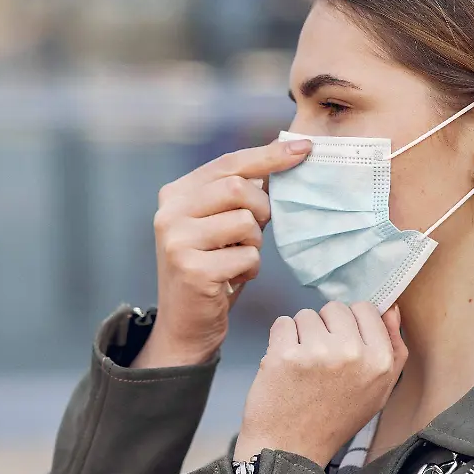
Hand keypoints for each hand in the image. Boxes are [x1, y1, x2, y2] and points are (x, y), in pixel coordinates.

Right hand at [132, 139, 312, 367]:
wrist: (186, 325)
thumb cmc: (212, 269)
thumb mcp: (221, 225)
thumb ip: (241, 195)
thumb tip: (287, 155)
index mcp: (175, 194)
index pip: (228, 163)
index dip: (269, 155)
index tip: (304, 148)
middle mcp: (169, 213)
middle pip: (237, 188)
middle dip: (261, 209)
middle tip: (256, 231)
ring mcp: (177, 241)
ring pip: (245, 222)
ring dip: (255, 244)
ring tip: (237, 259)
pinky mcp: (192, 270)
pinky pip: (247, 257)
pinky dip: (250, 269)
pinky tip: (232, 280)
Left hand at [233, 302, 408, 464]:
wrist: (290, 448)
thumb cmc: (332, 420)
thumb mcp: (378, 391)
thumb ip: (392, 349)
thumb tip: (392, 309)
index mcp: (381, 362)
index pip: (366, 309)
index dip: (349, 324)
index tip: (340, 344)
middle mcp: (354, 354)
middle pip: (335, 309)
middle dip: (324, 328)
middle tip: (320, 360)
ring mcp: (319, 352)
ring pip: (307, 315)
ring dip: (301, 335)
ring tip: (303, 367)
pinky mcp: (286, 354)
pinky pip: (282, 323)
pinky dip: (279, 340)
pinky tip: (285, 366)